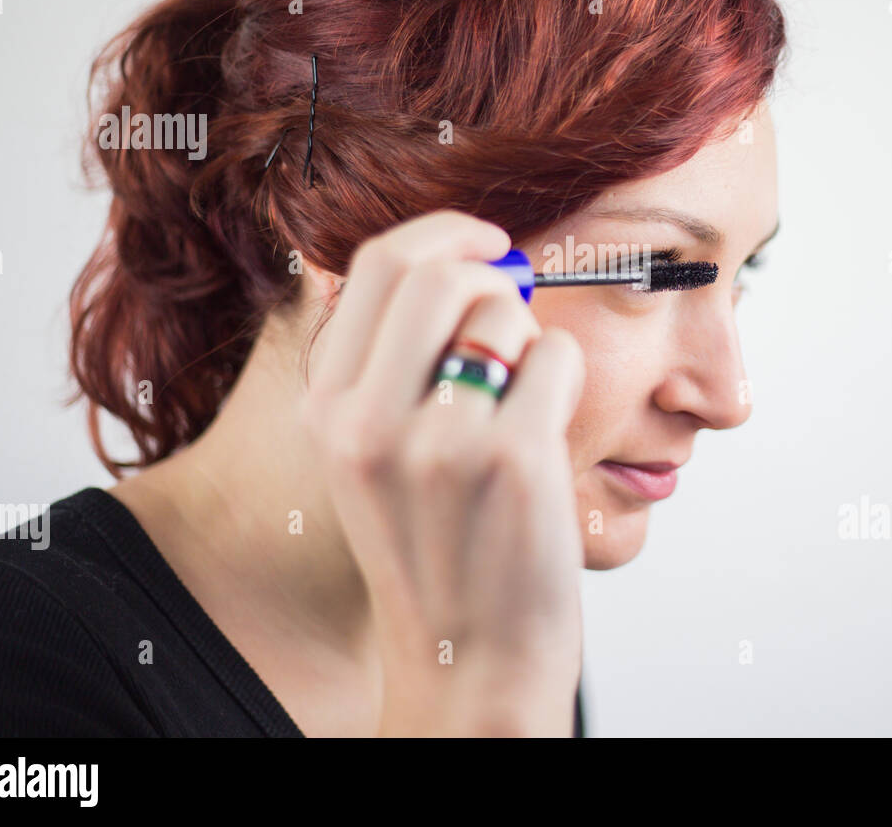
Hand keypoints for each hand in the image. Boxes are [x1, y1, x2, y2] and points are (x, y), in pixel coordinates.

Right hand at [302, 210, 586, 735]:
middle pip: (440, 270)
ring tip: (520, 405)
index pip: (375, 264)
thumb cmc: (437, 547)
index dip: (443, 232)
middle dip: (493, 275)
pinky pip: (556, 355)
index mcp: (327, 410)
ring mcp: (437, 440)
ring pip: (505, 310)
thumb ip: (386, 362)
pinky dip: (565, 379)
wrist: (470, 659)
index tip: (486, 240)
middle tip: (515, 308)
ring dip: (530, 342)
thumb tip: (450, 258)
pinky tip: (547, 432)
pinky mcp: (509, 458)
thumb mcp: (370, 457)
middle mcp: (366, 421)